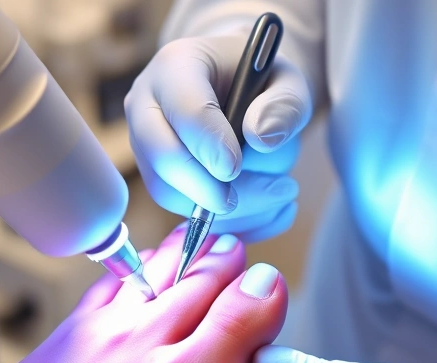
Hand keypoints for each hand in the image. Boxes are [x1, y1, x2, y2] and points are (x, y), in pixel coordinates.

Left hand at [0, 228, 288, 362]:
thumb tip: (242, 350)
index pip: (240, 313)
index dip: (259, 291)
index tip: (265, 283)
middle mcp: (147, 345)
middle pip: (196, 284)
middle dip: (219, 261)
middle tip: (232, 247)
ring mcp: (103, 334)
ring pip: (151, 276)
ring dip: (176, 254)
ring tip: (191, 239)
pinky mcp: (66, 336)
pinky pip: (105, 287)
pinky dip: (125, 272)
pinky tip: (129, 271)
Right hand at [125, 35, 311, 242]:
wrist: (243, 92)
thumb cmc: (263, 82)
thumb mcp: (289, 81)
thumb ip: (284, 104)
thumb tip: (260, 139)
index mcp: (176, 67)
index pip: (185, 112)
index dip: (210, 145)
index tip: (236, 166)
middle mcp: (148, 107)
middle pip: (163, 158)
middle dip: (208, 189)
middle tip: (262, 194)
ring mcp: (147, 148)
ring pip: (172, 194)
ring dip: (229, 209)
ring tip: (281, 192)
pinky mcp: (159, 180)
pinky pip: (184, 214)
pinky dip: (232, 222)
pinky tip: (272, 210)